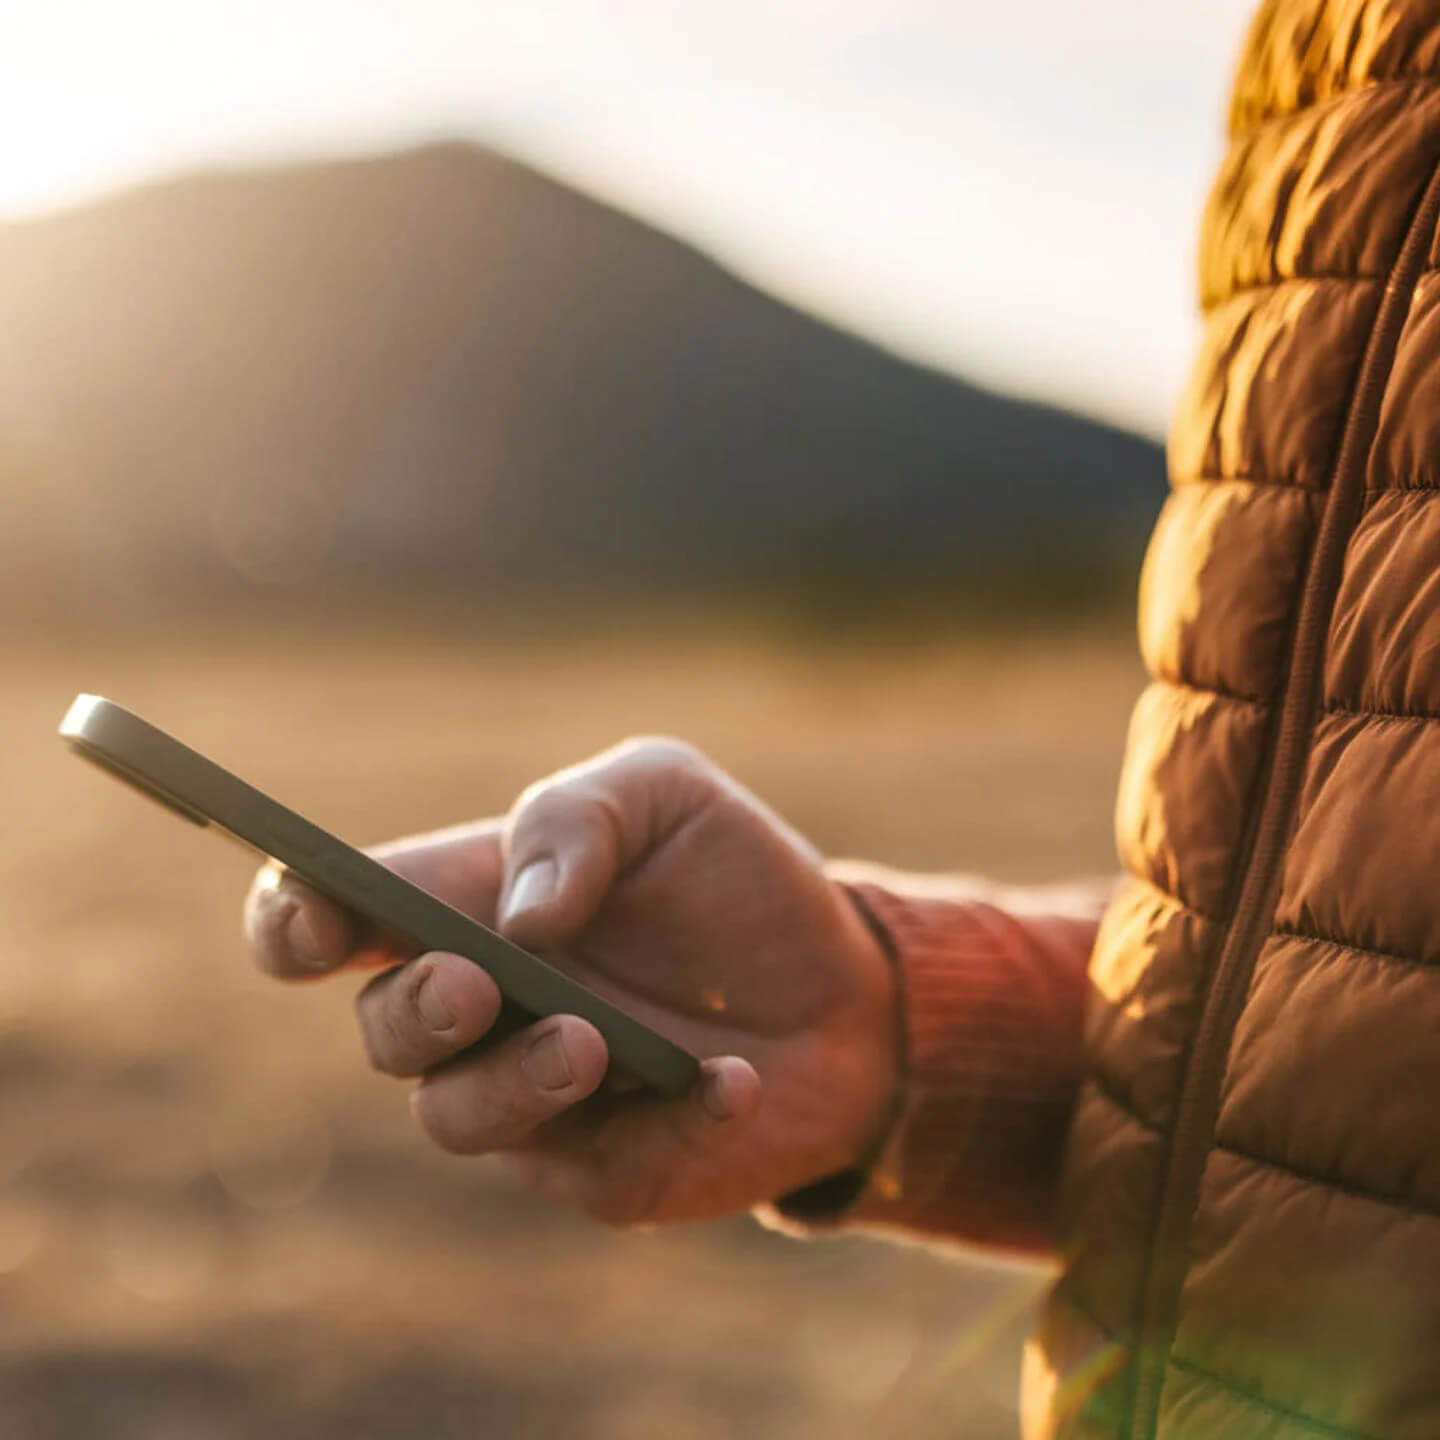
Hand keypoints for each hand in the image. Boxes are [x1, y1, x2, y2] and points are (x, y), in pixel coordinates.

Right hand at [243, 739, 897, 1224]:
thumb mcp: (665, 794)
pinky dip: (666, 1123)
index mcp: (461, 905)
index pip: (328, 919)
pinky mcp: (606, 1169)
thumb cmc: (728, 877)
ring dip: (513, 1081)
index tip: (317, 915)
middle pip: (384, 1030)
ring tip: (591, 1042)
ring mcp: (532, 1100)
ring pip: (458, 1117)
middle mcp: (476, 1012)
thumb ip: (577, 819)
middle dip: (414, 1010)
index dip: (294, 920)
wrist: (842, 983)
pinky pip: (600, 1169)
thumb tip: (518, 914)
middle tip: (471, 984)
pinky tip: (729, 1082)